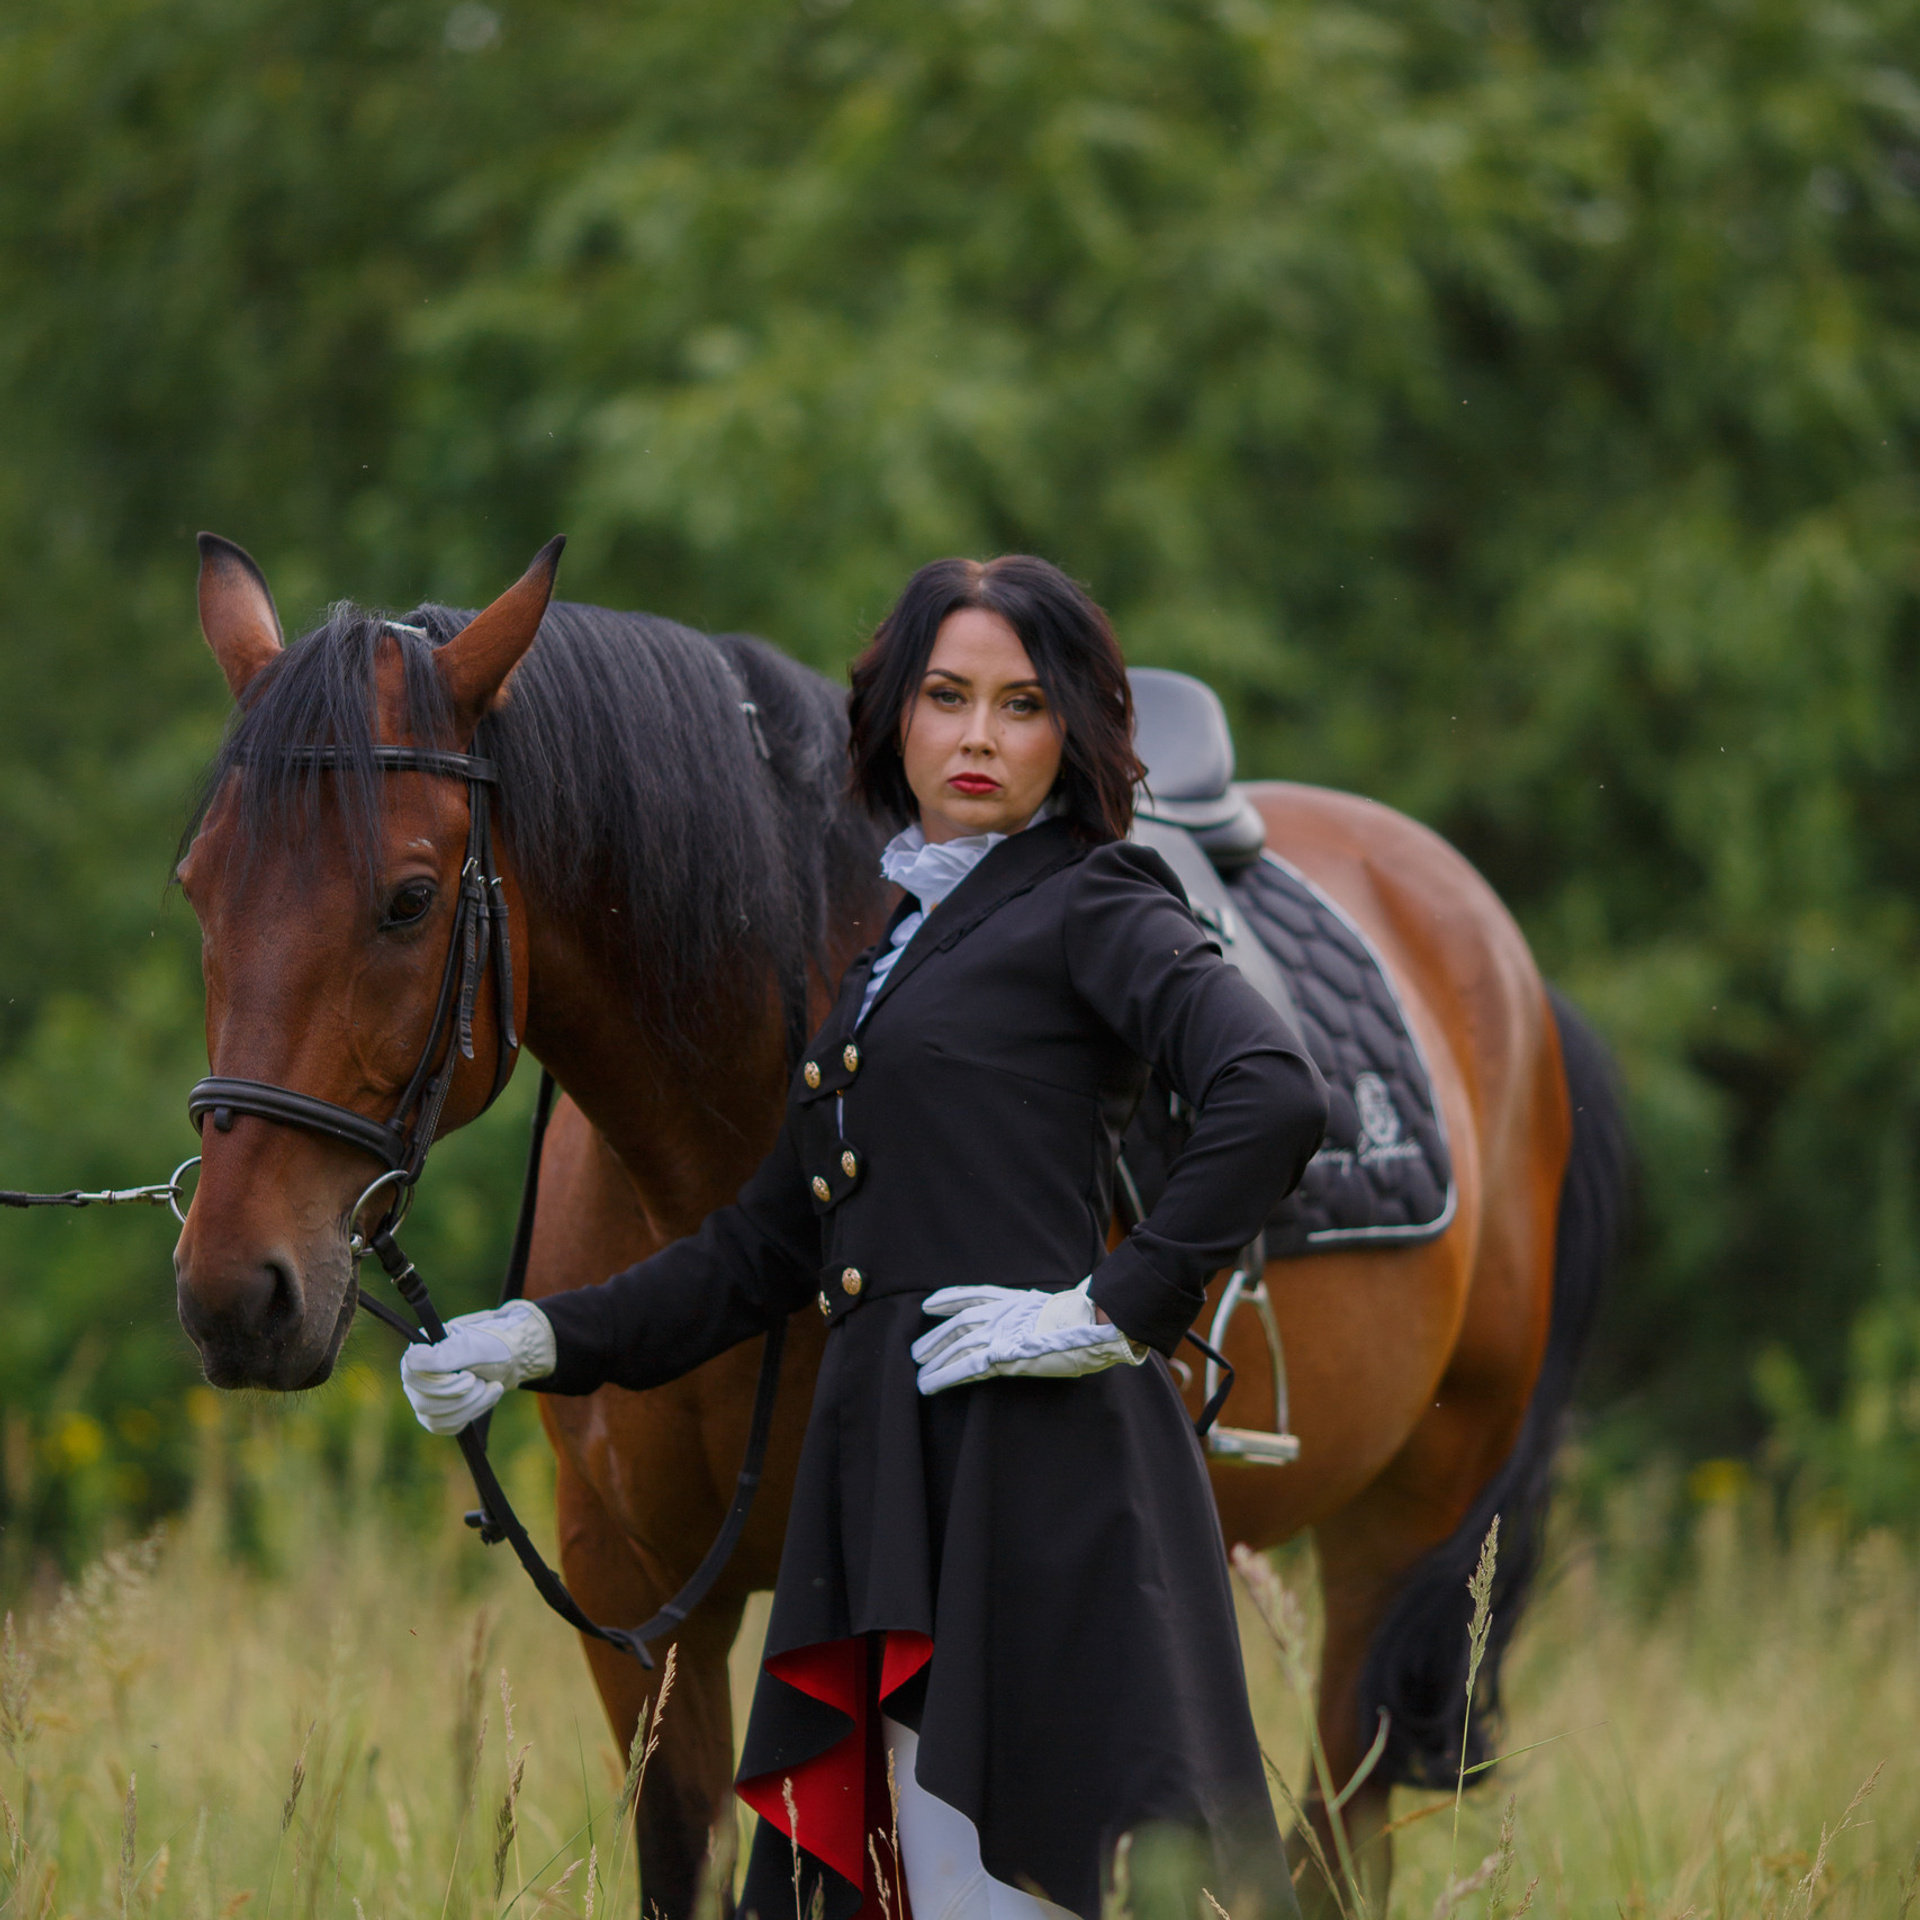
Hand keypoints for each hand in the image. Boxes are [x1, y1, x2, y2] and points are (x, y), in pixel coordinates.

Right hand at [400, 1300, 556, 1434]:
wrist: (504, 1358)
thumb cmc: (489, 1347)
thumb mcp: (472, 1347)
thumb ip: (444, 1355)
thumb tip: (410, 1359)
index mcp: (418, 1352)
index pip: (412, 1377)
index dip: (445, 1384)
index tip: (470, 1377)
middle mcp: (414, 1377)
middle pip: (425, 1404)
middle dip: (464, 1396)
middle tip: (483, 1381)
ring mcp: (421, 1398)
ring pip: (437, 1419)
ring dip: (472, 1405)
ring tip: (489, 1387)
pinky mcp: (434, 1416)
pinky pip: (447, 1426)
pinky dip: (471, 1414)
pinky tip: (483, 1398)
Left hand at [909, 1279, 1145, 1396]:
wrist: (1095, 1323)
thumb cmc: (1088, 1320)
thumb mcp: (1061, 1309)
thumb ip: (1046, 1314)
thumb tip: (1054, 1317)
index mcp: (1017, 1301)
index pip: (976, 1296)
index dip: (951, 1298)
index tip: (931, 1303)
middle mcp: (1003, 1314)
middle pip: (960, 1323)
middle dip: (937, 1336)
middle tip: (918, 1350)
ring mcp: (1001, 1333)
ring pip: (957, 1345)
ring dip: (935, 1357)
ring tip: (918, 1370)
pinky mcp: (1002, 1355)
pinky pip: (966, 1366)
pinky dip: (945, 1375)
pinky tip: (929, 1383)